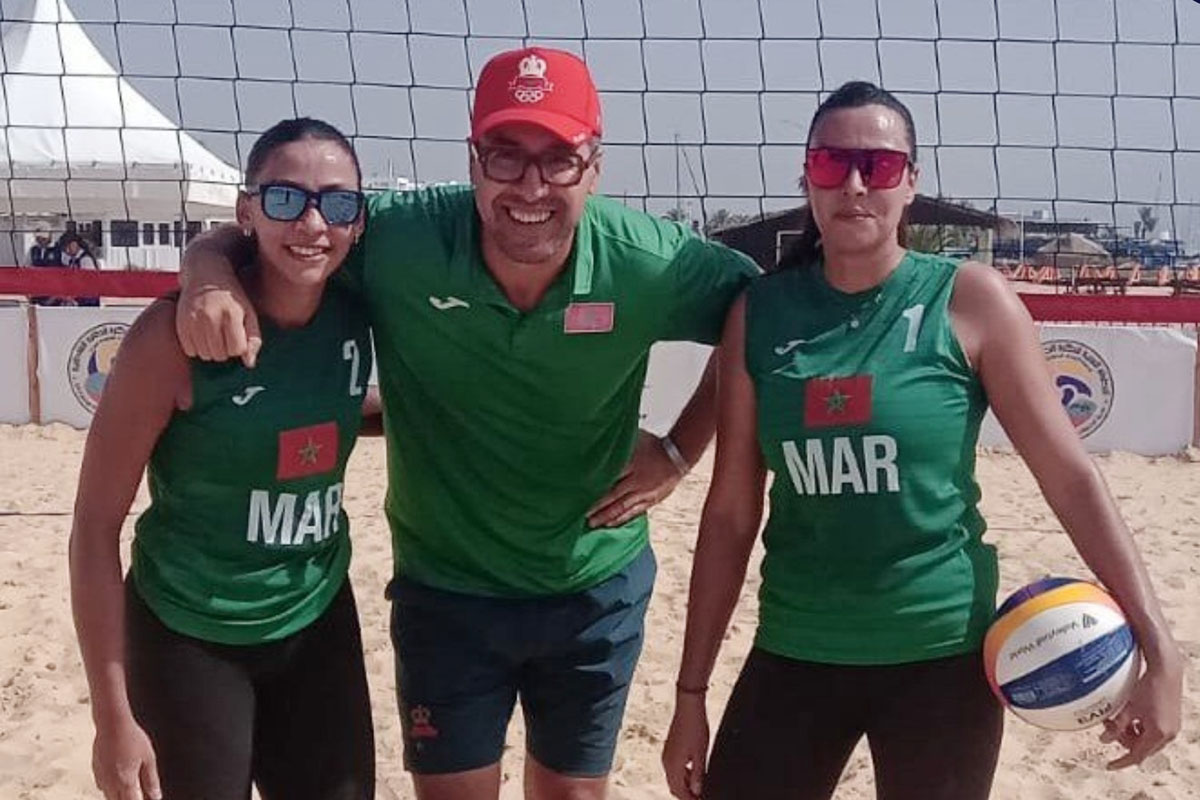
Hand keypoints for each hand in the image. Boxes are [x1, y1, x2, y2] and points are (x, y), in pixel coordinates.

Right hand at [92, 718, 161, 799]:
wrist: (112, 724)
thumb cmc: (131, 738)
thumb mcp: (148, 759)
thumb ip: (151, 780)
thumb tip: (155, 795)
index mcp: (125, 781)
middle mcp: (110, 782)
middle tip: (137, 794)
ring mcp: (101, 777)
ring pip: (109, 795)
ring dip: (118, 796)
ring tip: (129, 790)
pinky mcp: (95, 770)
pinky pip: (102, 786)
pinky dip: (110, 788)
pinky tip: (118, 780)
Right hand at [176, 269, 260, 366]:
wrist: (206, 274)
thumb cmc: (232, 298)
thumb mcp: (249, 313)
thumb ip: (253, 339)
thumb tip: (249, 364)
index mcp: (231, 314)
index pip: (236, 350)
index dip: (238, 347)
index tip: (237, 336)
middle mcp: (210, 317)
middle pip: (220, 355)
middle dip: (225, 350)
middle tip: (224, 335)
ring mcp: (193, 320)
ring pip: (205, 355)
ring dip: (211, 350)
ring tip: (214, 334)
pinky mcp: (180, 323)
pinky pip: (190, 351)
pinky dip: (197, 347)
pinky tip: (201, 334)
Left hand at [587, 431, 685, 527]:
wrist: (678, 456)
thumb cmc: (655, 446)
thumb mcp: (635, 439)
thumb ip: (618, 444)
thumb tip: (600, 440)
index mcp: (631, 463)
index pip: (607, 478)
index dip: (592, 487)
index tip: (579, 493)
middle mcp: (636, 480)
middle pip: (612, 496)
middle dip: (595, 507)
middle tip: (580, 515)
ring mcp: (644, 492)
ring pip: (622, 507)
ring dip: (606, 516)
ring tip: (592, 523)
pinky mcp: (651, 500)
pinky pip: (634, 511)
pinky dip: (621, 518)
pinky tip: (611, 523)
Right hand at [662, 694, 709, 799]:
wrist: (688, 708)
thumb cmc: (695, 728)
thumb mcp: (700, 754)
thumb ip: (698, 775)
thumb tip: (697, 791)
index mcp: (673, 765)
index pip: (679, 791)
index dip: (689, 799)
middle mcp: (666, 761)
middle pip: (674, 787)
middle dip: (686, 795)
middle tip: (699, 797)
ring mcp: (667, 755)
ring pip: (673, 778)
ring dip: (684, 785)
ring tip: (699, 788)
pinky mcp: (670, 749)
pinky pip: (673, 768)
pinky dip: (682, 775)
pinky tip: (693, 773)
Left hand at [1100, 647, 1184, 768]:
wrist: (1166, 671)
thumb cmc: (1148, 687)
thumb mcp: (1128, 708)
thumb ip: (1117, 726)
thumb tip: (1104, 740)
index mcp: (1158, 733)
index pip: (1137, 755)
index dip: (1121, 761)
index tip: (1109, 765)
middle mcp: (1168, 735)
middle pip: (1142, 748)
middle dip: (1124, 741)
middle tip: (1110, 727)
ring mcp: (1172, 729)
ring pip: (1147, 741)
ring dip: (1131, 735)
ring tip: (1118, 720)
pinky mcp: (1172, 722)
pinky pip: (1154, 733)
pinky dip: (1140, 729)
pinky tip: (1130, 717)